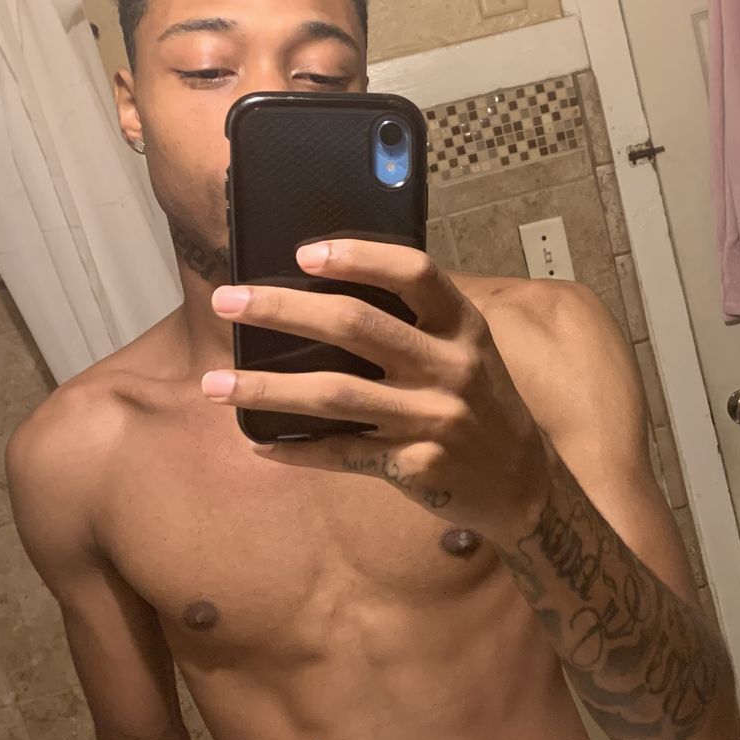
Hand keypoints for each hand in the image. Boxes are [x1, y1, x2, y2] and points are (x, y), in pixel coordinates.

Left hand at [204, 239, 553, 544]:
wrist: (525, 486)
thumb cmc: (482, 404)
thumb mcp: (469, 351)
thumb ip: (418, 322)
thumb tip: (330, 290)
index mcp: (464, 326)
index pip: (414, 273)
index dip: (359, 257)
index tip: (303, 253)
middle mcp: (451, 367)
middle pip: (356, 326)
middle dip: (282, 310)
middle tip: (228, 301)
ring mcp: (433, 419)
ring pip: (334, 395)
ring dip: (266, 387)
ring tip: (214, 382)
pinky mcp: (415, 466)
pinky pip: (341, 453)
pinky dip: (295, 449)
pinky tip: (259, 443)